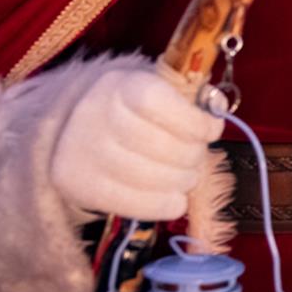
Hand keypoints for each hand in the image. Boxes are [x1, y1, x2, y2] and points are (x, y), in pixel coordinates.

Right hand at [50, 65, 223, 220]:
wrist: (75, 127)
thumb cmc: (131, 107)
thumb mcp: (156, 87)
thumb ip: (190, 96)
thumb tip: (217, 107)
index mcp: (120, 85)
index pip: (157, 102)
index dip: (193, 121)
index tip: (211, 131)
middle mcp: (95, 116)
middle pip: (160, 145)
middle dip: (192, 156)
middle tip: (197, 157)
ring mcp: (83, 153)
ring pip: (150, 178)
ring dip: (182, 181)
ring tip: (186, 176)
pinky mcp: (81, 185)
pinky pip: (135, 204)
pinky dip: (165, 205)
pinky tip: (175, 199)